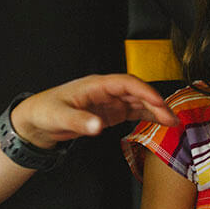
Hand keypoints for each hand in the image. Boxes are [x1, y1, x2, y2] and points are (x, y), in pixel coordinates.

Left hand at [10, 74, 176, 148]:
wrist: (37, 121)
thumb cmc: (45, 111)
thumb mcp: (59, 117)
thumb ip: (79, 121)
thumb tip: (97, 126)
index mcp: (95, 85)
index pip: (126, 83)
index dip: (144, 91)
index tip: (158, 102)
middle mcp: (105, 91)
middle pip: (137, 92)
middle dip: (156, 103)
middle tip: (172, 118)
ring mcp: (108, 102)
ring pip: (138, 102)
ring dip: (155, 110)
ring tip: (173, 122)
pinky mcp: (109, 113)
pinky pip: (132, 112)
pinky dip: (147, 116)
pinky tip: (159, 122)